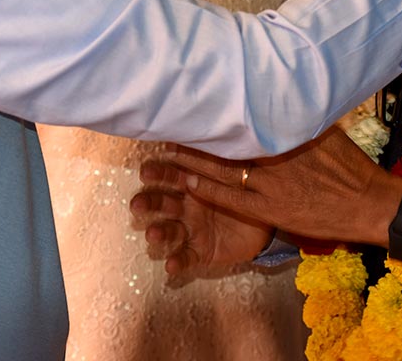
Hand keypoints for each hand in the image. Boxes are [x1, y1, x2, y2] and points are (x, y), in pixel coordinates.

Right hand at [131, 161, 272, 276]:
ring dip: (158, 232)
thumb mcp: (232, 173)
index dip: (156, 174)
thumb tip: (210, 135)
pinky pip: (186, 257)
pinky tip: (170, 265)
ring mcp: (190, 230)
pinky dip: (177, 262)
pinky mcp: (199, 251)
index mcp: (190, 184)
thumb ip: (217, 160)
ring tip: (153, 234)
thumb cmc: (243, 191)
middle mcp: (184, 207)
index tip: (145, 171)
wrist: (264, 221)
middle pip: (161, 203)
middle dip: (148, 203)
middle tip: (137, 205)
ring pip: (169, 230)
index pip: (168, 176)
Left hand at [148, 127, 401, 248]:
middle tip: (172, 121)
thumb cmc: (350, 166)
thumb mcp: (326, 129)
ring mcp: (269, 184)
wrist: (368, 203)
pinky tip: (189, 180)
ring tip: (169, 149)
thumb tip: (283, 90)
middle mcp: (274, 155)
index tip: (195, 102)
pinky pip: (231, 196)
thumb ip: (300, 115)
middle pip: (227, 140)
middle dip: (199, 133)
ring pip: (222, 168)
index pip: (243, 118)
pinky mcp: (269, 208)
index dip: (216, 113)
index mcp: (287, 132)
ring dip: (195, 159)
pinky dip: (208, 188)